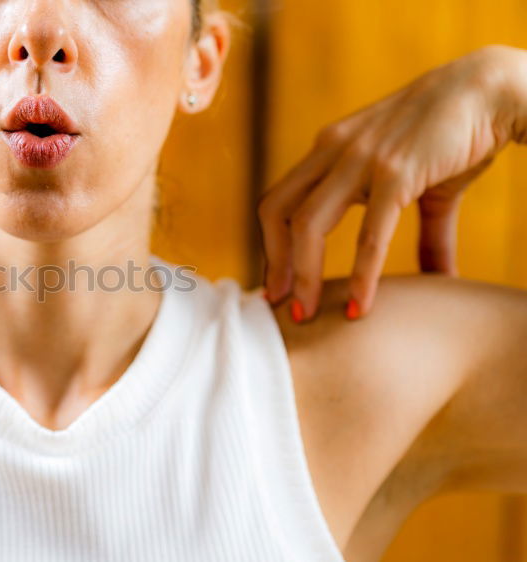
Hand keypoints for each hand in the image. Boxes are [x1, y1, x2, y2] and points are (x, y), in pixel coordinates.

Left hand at [258, 45, 526, 321]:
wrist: (491, 89)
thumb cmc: (454, 135)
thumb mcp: (424, 186)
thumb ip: (423, 233)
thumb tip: (437, 278)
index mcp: (328, 150)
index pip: (277, 201)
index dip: (269, 245)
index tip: (276, 285)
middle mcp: (333, 151)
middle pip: (276, 212)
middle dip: (274, 263)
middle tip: (280, 308)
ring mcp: (361, 159)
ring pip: (307, 223)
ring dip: (304, 275)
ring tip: (308, 315)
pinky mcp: (396, 171)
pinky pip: (369, 231)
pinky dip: (361, 273)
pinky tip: (361, 305)